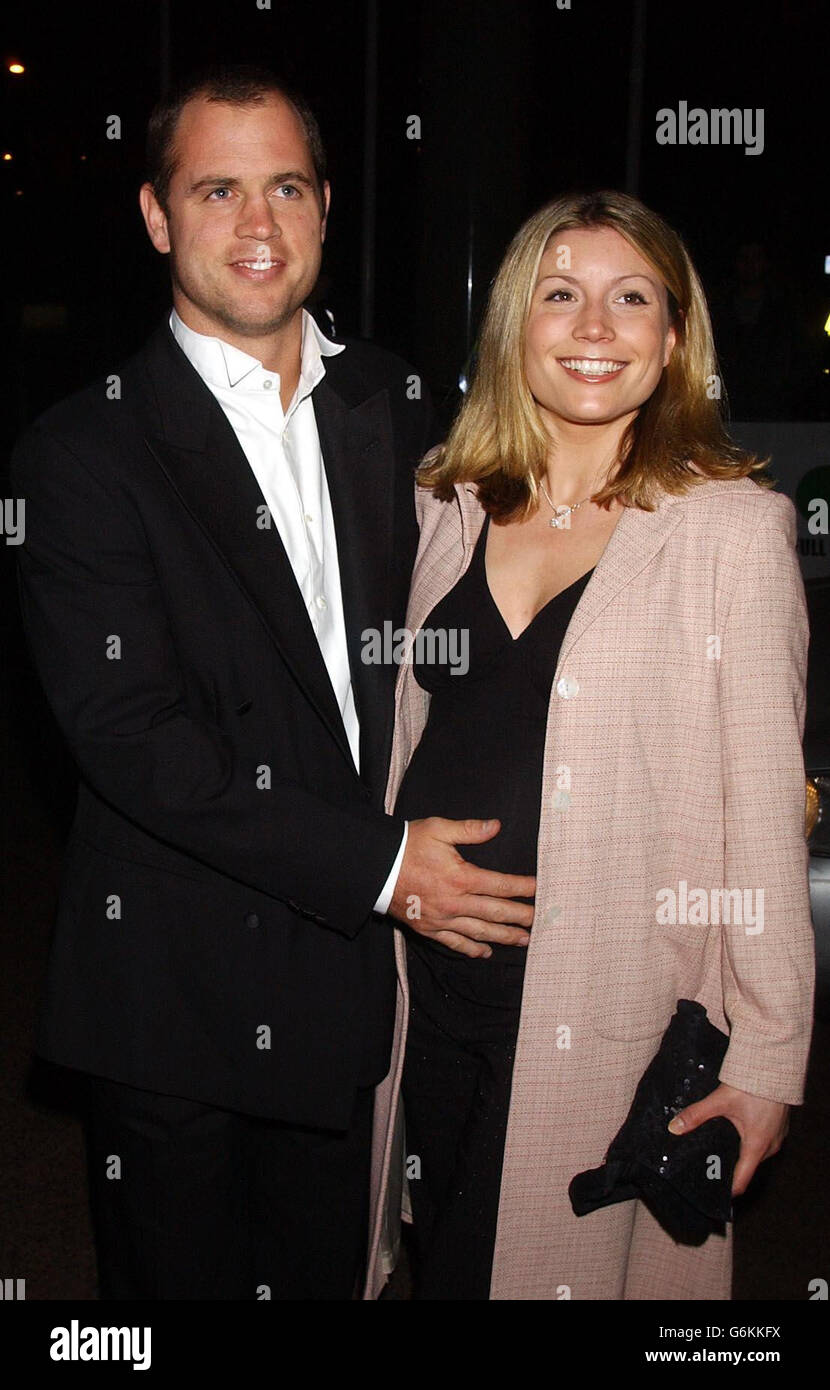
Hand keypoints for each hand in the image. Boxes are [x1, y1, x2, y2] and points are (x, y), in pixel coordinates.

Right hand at [388, 817, 534, 958]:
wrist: (376, 867)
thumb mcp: (438, 829)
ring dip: (503, 937)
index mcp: (461, 877)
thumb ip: (470, 830)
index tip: (539, 889)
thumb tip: (496, 826)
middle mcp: (455, 903)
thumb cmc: (407, 845)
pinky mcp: (429, 929)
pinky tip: (485, 952)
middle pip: (495, 913)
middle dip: (520, 917)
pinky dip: (471, 949)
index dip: (522, 888)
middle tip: (539, 921)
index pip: (500, 885)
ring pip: (479, 932)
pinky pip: (454, 943)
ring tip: (523, 940)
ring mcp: (442, 919)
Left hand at [667, 1082, 789, 1195]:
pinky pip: (762, 1142)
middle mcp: (770, 1146)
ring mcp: (777, 1137)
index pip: (741, 1180)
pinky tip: (735, 1133)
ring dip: (739, 1153)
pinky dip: (749, 1142)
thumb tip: (675, 1127)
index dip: (726, 1190)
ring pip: (755, 1154)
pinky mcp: (778, 1127)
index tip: (711, 1193)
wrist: (774, 1066)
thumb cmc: (752, 1085)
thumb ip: (696, 1115)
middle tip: (708, 1166)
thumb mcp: (720, 1101)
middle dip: (729, 1169)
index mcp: (757, 1146)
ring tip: (718, 1149)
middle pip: (747, 1168)